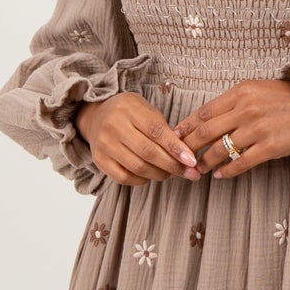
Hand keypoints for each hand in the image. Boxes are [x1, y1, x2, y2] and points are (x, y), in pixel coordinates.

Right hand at [75, 91, 201, 185]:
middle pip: (148, 152)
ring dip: (160, 174)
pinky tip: (150, 176)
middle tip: (190, 173)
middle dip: (173, 165)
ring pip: (138, 167)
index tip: (192, 161)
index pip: (156, 131)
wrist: (97, 116)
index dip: (176, 148)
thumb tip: (185, 152)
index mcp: (129, 108)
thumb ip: (164, 128)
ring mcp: (104, 144)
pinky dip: (142, 180)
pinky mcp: (99, 160)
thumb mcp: (146, 110)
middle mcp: (114, 125)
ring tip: (171, 173)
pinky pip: (124, 178)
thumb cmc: (129, 114)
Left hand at [174, 78, 289, 178]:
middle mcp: (246, 109)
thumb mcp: (259, 89)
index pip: (204, 112)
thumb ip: (235, 101)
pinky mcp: (269, 147)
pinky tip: (219, 175)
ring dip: (205, 162)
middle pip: (206, 131)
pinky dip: (226, 171)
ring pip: (219, 150)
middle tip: (180, 157)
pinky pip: (240, 163)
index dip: (186, 126)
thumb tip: (210, 116)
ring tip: (198, 169)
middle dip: (189, 147)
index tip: (175, 137)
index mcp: (241, 92)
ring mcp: (257, 129)